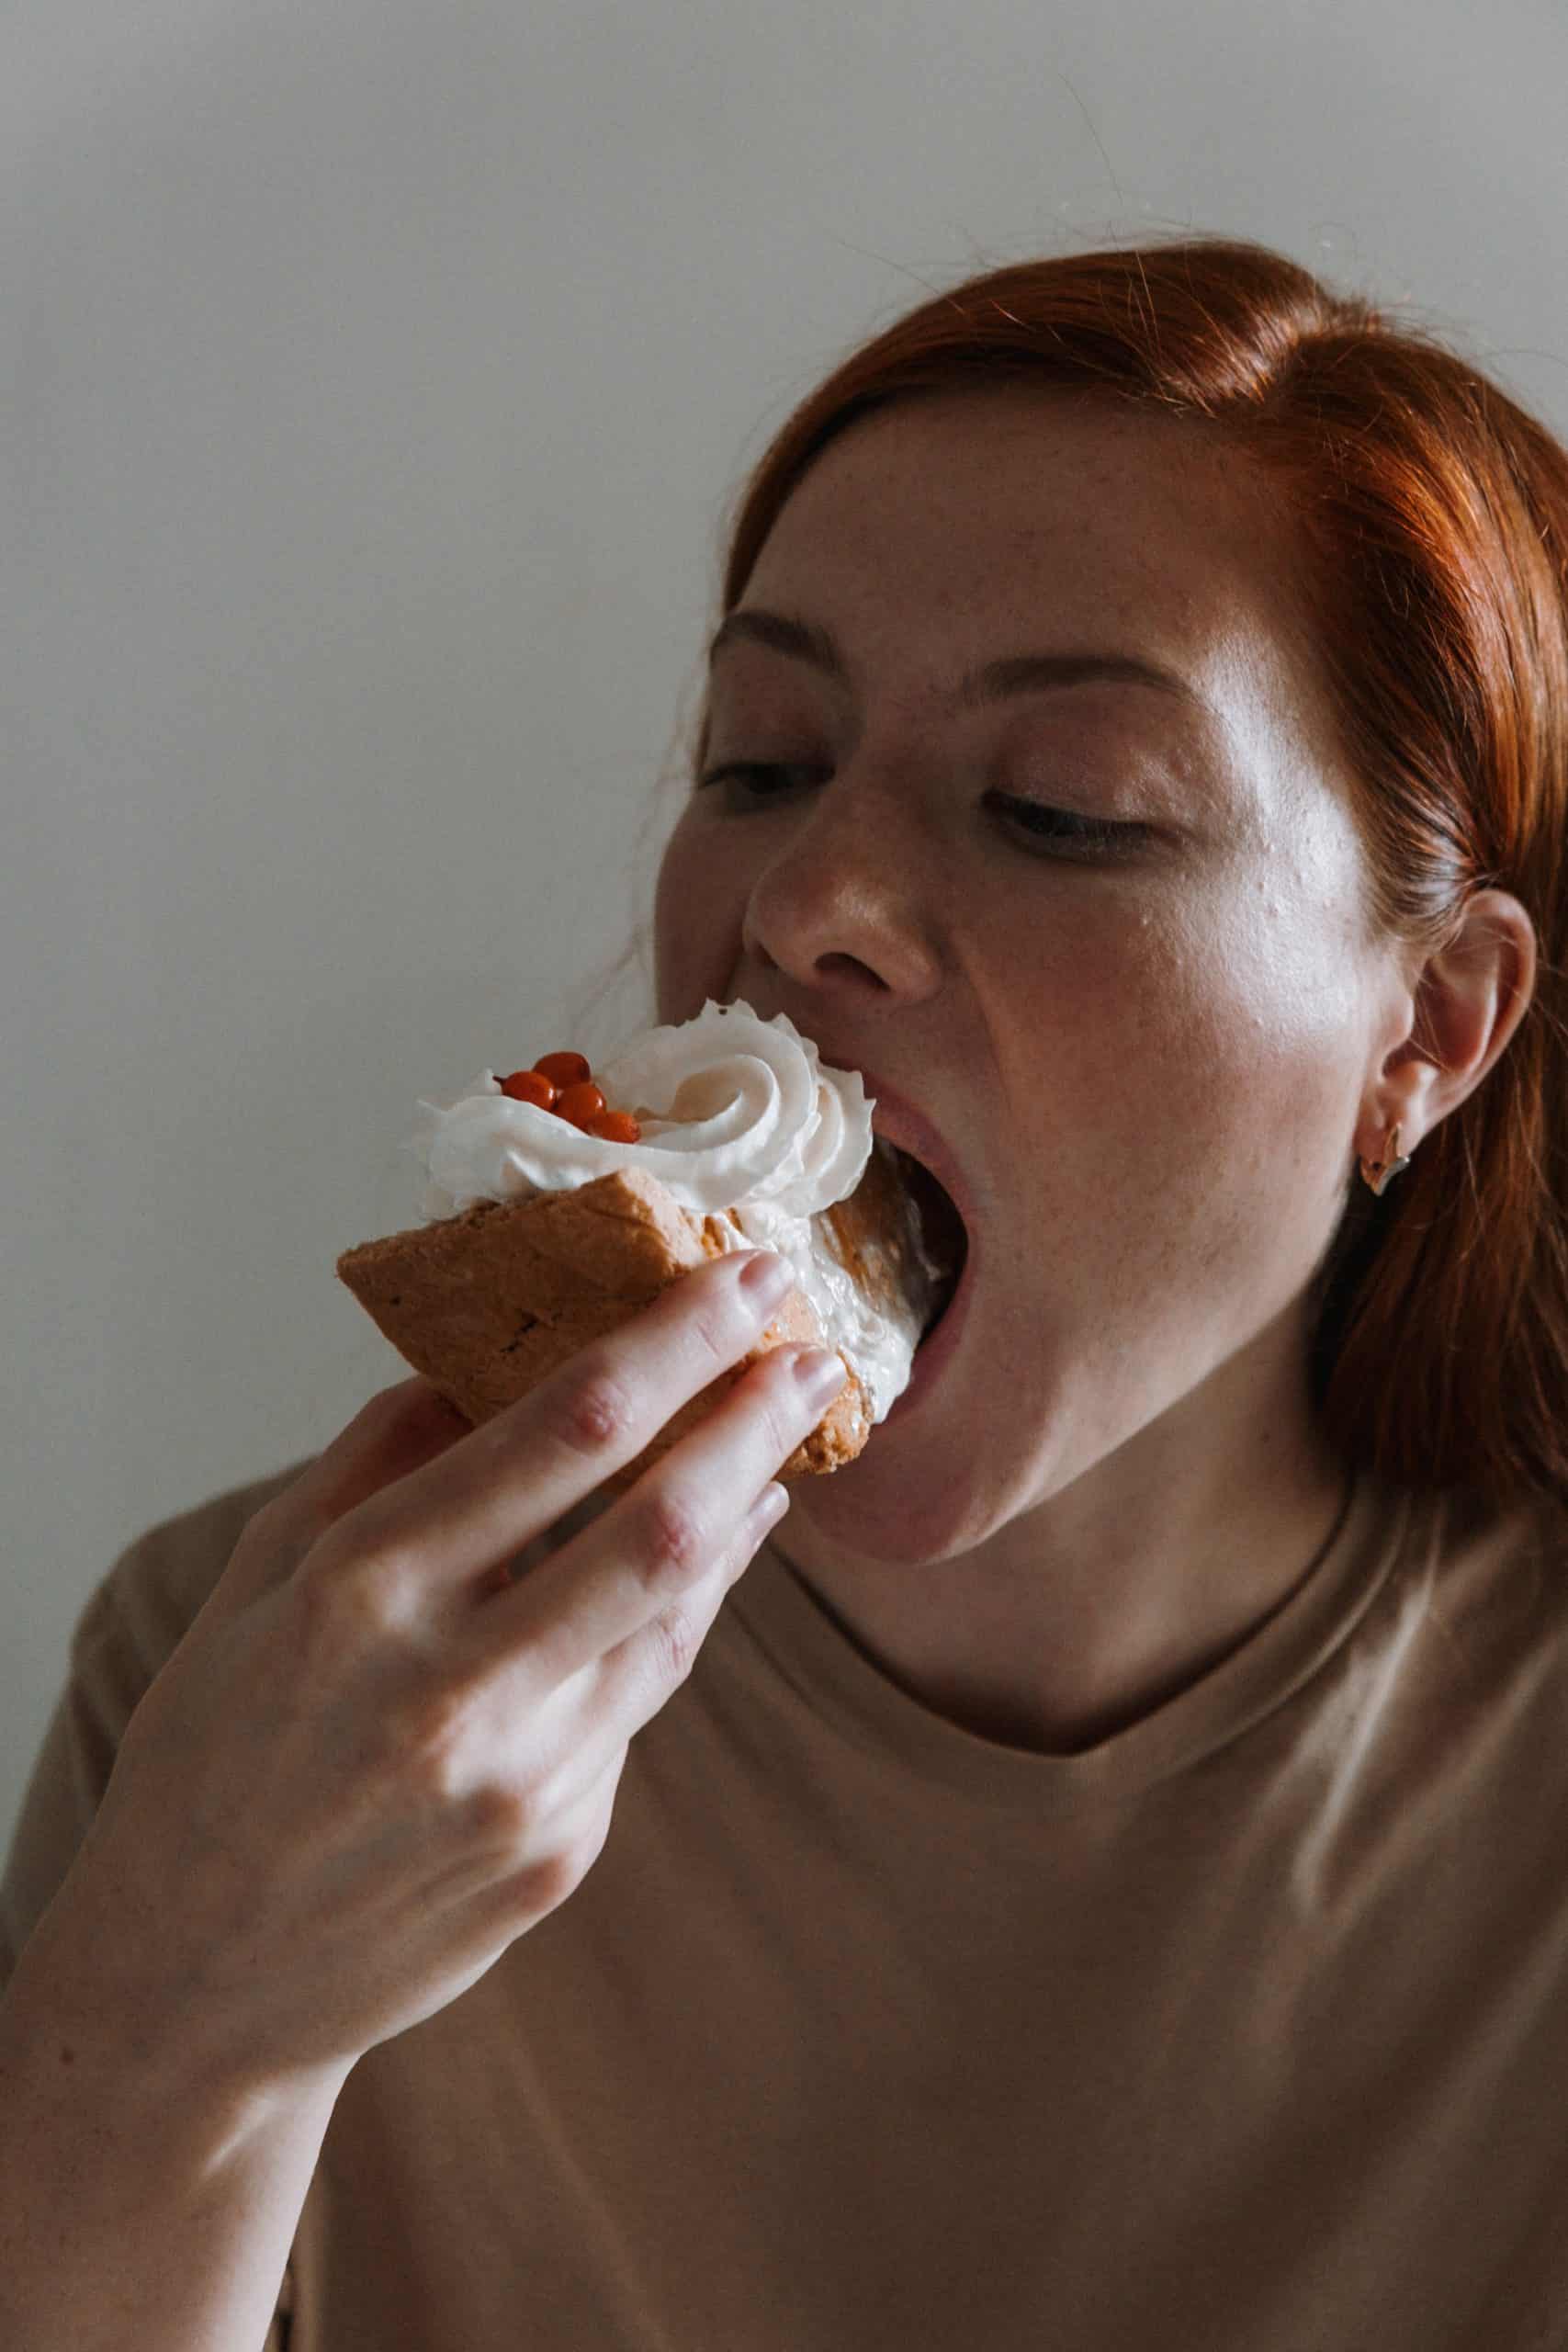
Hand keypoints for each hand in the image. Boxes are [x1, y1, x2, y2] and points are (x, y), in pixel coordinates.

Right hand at [48, 1250, 843, 2098]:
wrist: (196, 1982)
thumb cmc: (213, 1753)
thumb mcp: (254, 1582)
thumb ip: (372, 1465)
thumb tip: (475, 1357)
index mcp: (360, 1592)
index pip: (562, 1432)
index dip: (674, 1342)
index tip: (743, 1274)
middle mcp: (451, 1687)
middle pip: (659, 1525)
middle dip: (752, 1421)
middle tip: (812, 1350)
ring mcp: (520, 1781)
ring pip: (674, 1616)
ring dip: (741, 1514)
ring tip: (779, 1441)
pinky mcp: (560, 1849)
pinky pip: (641, 1699)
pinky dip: (683, 1612)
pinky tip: (712, 1553)